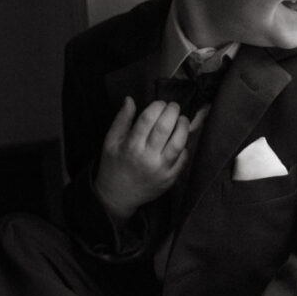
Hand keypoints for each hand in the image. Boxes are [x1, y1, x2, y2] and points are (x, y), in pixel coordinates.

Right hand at [94, 98, 189, 218]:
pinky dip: (185, 145)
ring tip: (182, 119)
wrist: (119, 196)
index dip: (157, 106)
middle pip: (165, 128)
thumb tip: (130, 99)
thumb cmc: (114, 165)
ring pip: (179, 143)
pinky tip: (181, 138)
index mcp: (130, 146)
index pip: (148, 119)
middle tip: (174, 106)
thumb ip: (121, 119)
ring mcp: (161, 169)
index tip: (160, 103)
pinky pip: (183, 158)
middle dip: (173, 111)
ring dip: (184, 126)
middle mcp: (147, 157)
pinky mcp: (170, 178)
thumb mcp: (111, 141)